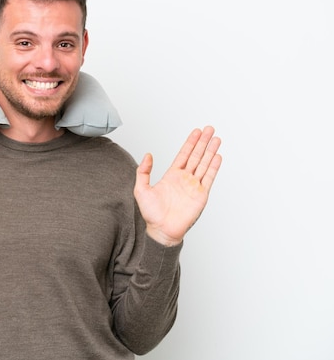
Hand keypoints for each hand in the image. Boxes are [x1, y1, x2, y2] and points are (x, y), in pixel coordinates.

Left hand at [134, 126, 221, 245]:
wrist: (162, 230)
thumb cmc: (151, 214)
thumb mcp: (141, 189)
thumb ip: (143, 171)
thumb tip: (147, 155)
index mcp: (172, 176)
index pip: (184, 155)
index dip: (190, 143)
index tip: (196, 132)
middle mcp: (185, 179)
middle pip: (196, 156)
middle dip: (203, 142)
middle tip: (209, 129)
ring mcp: (194, 186)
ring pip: (204, 164)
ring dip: (210, 151)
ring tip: (216, 138)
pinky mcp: (201, 195)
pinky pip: (209, 178)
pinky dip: (214, 167)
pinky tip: (217, 156)